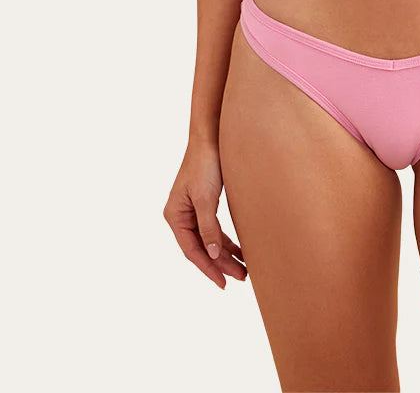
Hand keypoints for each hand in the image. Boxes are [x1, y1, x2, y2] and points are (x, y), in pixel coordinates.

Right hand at [163, 138, 247, 288]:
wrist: (212, 136)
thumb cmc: (205, 164)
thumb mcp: (206, 198)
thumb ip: (208, 227)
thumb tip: (214, 254)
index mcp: (174, 216)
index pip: (192, 250)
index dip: (208, 268)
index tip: (223, 283)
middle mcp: (181, 215)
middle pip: (201, 248)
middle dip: (220, 264)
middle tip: (241, 277)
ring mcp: (192, 210)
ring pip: (209, 240)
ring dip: (226, 254)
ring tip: (244, 269)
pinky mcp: (205, 203)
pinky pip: (215, 229)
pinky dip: (227, 240)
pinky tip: (240, 250)